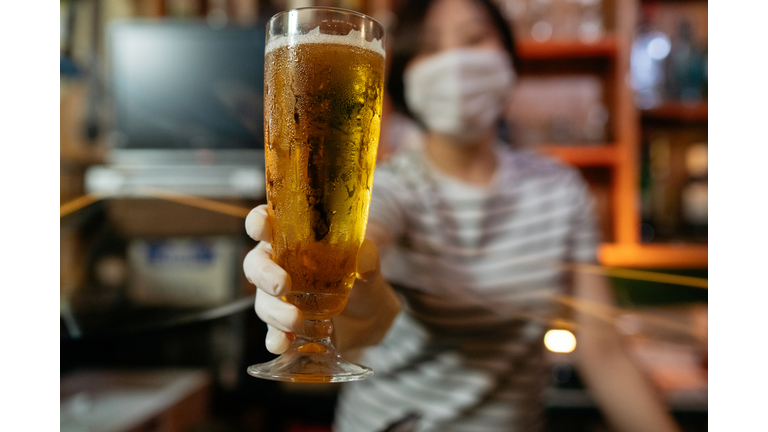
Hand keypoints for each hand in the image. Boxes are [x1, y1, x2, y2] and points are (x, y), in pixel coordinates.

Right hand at [243, 205, 400, 353]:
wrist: (371, 319)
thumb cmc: (364, 280)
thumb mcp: (371, 267)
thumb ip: (369, 259)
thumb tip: (364, 259)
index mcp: (294, 239)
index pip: (266, 222)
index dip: (258, 221)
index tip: (263, 227)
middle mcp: (280, 266)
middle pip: (256, 264)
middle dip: (264, 274)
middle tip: (282, 286)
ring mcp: (280, 298)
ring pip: (263, 301)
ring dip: (276, 311)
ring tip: (296, 320)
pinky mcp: (286, 326)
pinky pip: (273, 332)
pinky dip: (276, 339)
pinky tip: (283, 343)